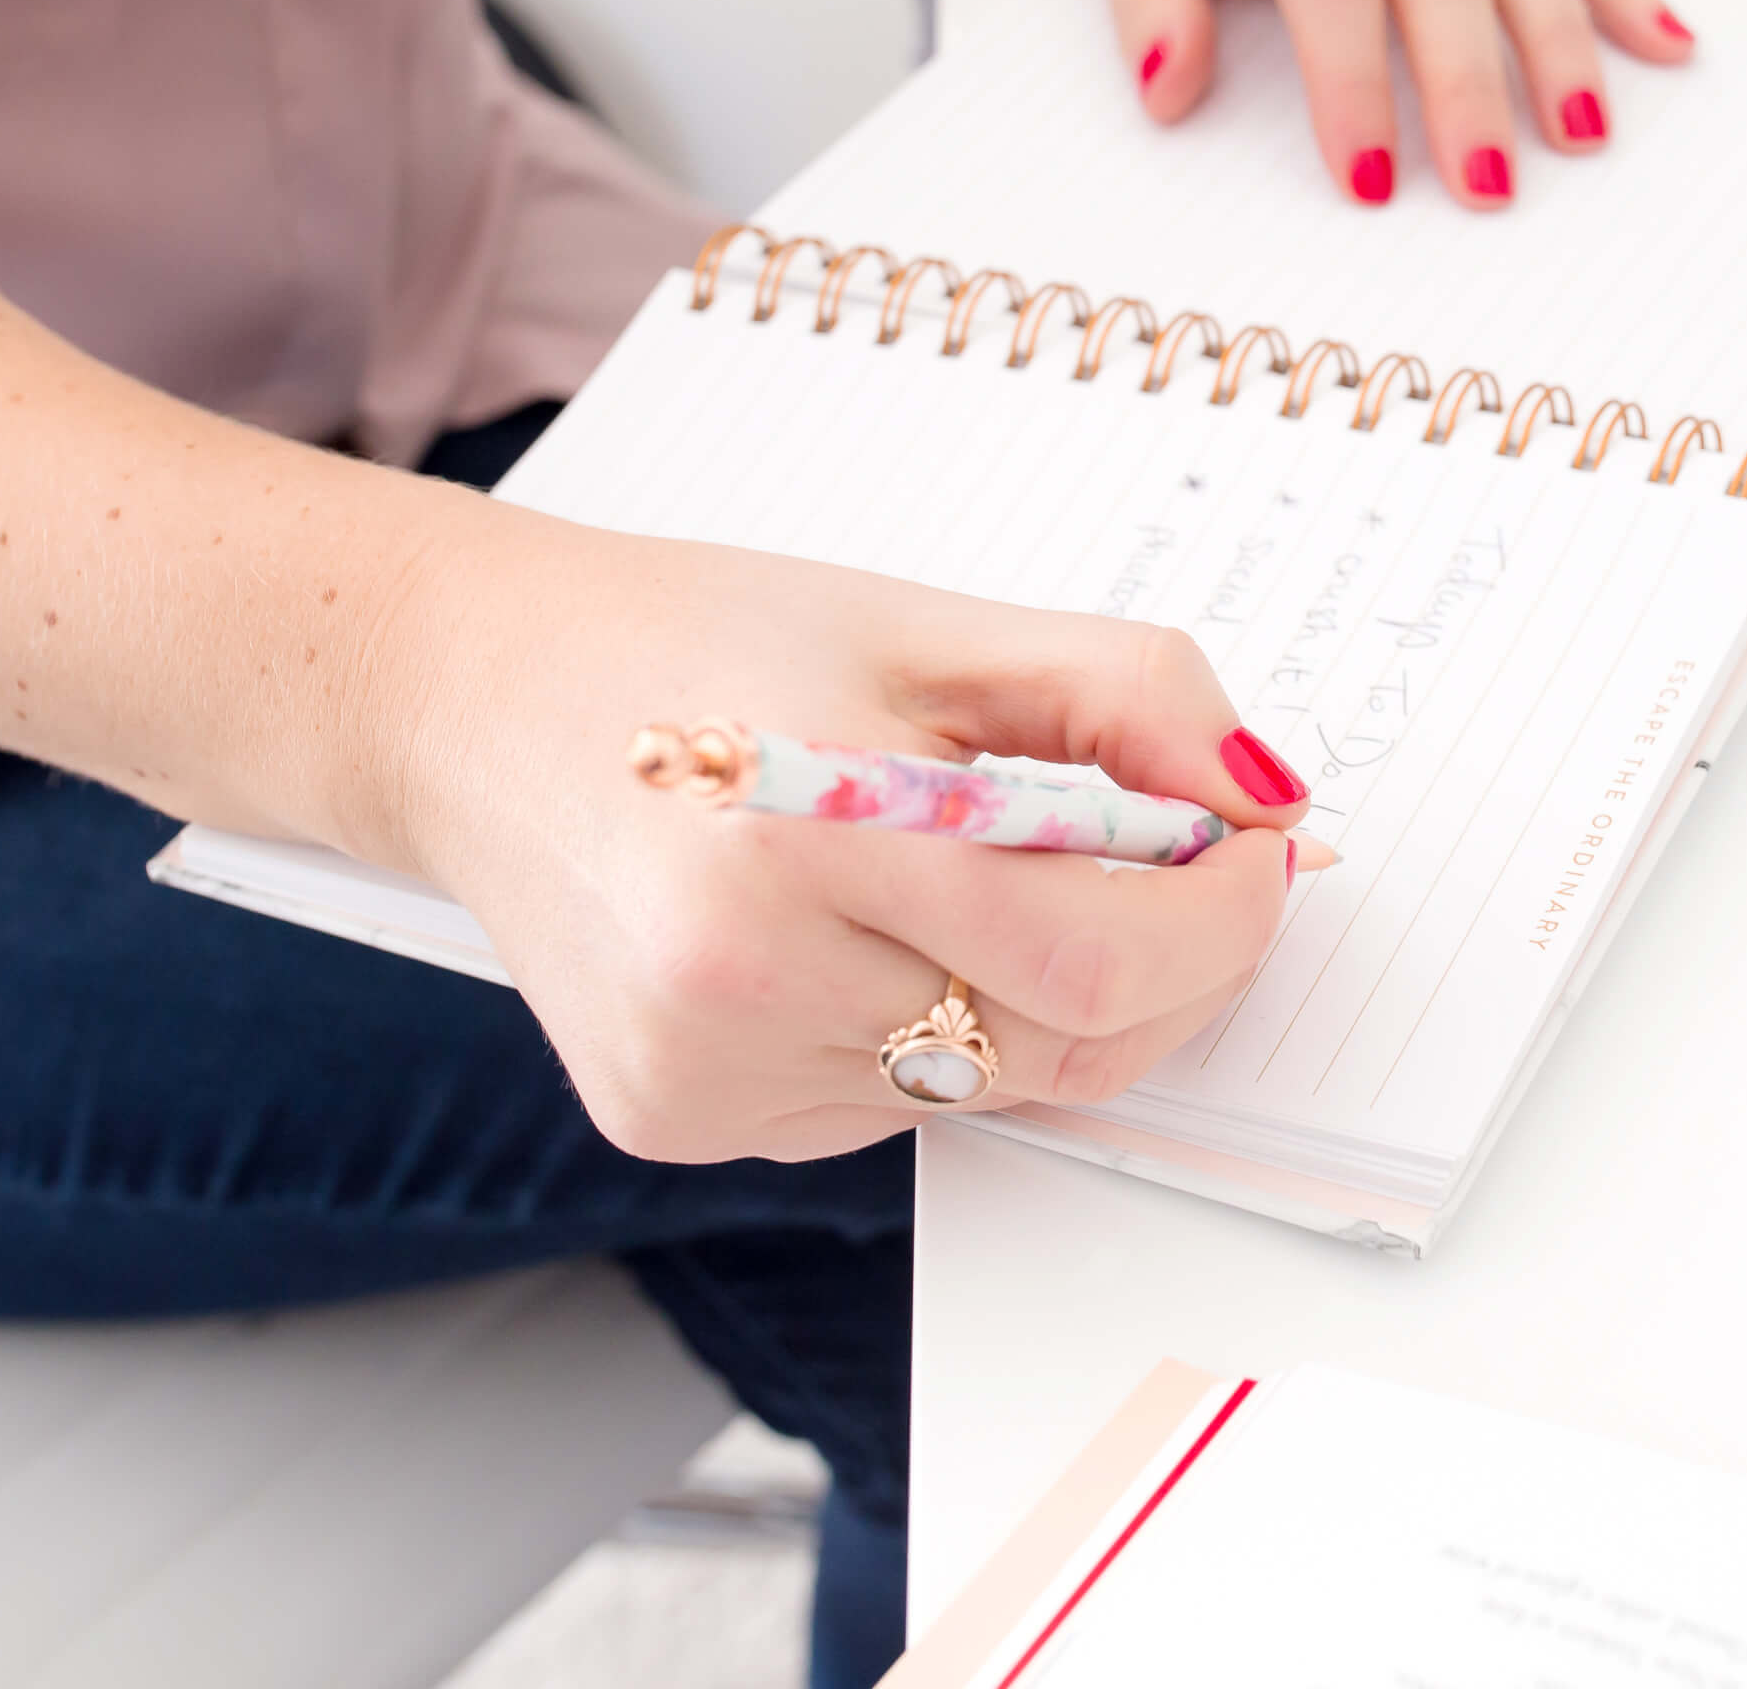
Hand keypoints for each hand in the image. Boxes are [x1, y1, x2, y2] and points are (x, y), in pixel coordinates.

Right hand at [373, 506, 1311, 1163]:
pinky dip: (927, 1029)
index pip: (1098, 958)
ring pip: (987, 1083)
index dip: (1220, 919)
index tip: (1257, 853)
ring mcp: (705, 1075)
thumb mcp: (936, 625)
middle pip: (1064, 1047)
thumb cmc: (707, 640)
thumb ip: (1131, 702)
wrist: (474, 699)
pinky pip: (889, 1106)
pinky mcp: (678, 1121)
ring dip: (1035, 995)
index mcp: (808, 837)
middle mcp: (743, 984)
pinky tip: (846, 930)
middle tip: (1181, 871)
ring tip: (952, 869)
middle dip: (1166, 968)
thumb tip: (1273, 808)